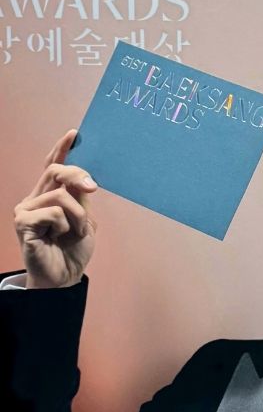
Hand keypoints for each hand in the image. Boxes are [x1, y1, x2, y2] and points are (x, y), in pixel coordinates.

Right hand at [13, 130, 97, 288]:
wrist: (64, 277)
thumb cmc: (72, 250)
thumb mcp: (84, 220)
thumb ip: (81, 198)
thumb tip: (85, 177)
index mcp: (50, 195)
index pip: (52, 165)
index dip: (62, 149)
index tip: (74, 134)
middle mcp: (35, 198)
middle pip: (55, 172)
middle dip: (77, 176)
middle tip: (92, 188)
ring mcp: (26, 209)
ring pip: (60, 196)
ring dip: (78, 216)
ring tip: (75, 233)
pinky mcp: (22, 222)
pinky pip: (53, 212)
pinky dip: (66, 225)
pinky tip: (58, 238)